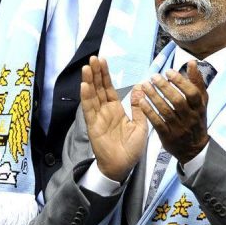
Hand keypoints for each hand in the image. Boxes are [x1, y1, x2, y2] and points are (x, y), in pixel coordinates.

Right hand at [80, 56, 147, 181]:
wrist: (122, 166)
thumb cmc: (131, 149)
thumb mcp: (140, 126)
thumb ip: (139, 108)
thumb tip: (140, 88)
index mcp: (116, 109)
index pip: (109, 88)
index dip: (105, 75)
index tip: (103, 61)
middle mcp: (105, 111)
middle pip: (98, 88)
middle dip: (96, 73)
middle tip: (93, 58)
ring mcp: (98, 117)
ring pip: (92, 95)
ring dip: (89, 81)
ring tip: (87, 67)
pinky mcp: (93, 125)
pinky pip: (89, 108)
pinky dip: (86, 96)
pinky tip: (84, 85)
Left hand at [137, 62, 208, 162]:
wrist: (193, 148)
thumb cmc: (196, 119)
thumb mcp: (201, 102)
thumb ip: (196, 82)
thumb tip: (191, 62)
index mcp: (199, 108)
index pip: (192, 93)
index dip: (180, 82)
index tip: (168, 72)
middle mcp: (190, 118)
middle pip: (177, 101)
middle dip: (165, 88)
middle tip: (153, 77)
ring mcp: (179, 128)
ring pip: (166, 111)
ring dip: (154, 97)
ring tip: (144, 86)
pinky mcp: (168, 136)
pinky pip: (157, 123)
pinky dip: (149, 112)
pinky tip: (141, 101)